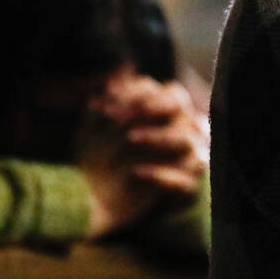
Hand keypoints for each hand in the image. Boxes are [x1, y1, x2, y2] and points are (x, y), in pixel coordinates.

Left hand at [80, 74, 208, 237]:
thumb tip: (115, 77)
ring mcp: (185, 156)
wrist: (96, 201)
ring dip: (159, 136)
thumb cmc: (97, 157)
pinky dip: (162, 175)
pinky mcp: (185, 186)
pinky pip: (186, 179)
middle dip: (154, 105)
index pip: (163, 89)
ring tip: (130, 139)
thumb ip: (104, 104)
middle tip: (127, 115)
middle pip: (179, 103)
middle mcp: (178, 127)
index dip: (139, 91)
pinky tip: (137, 172)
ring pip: (187, 138)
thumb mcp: (93, 129)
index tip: (110, 100)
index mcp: (160, 111)